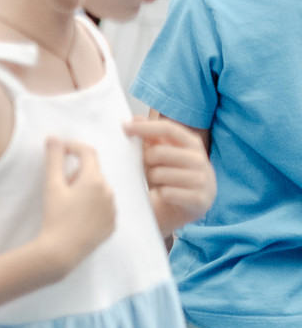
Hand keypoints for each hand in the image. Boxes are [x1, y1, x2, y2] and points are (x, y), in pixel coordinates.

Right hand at [36, 137, 114, 272]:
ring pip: (100, 191)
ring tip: (69, 205)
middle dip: (78, 173)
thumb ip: (54, 160)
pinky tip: (78, 218)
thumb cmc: (55, 217)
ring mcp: (113, 209)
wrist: (62, 251)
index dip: (74, 147)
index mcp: (94, 180)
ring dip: (86, 190)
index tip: (61, 149)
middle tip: (60, 186)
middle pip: (93, 172)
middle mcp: (109, 192)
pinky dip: (93, 207)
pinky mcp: (112, 225)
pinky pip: (104, 208)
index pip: (88, 152)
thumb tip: (54, 138)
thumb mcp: (51, 186)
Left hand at [126, 118, 214, 235]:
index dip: (146, 127)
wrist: (184, 209)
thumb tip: (134, 118)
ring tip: (157, 183)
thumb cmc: (168, 177)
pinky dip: (160, 194)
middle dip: (146, 161)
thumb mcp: (159, 156)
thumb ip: (150, 138)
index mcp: (192, 143)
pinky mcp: (200, 199)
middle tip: (148, 169)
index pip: (168, 128)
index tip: (124, 127)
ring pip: (160, 174)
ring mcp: (203, 179)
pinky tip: (164, 195)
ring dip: (152, 180)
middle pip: (159, 152)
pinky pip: (167, 193)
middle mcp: (200, 159)